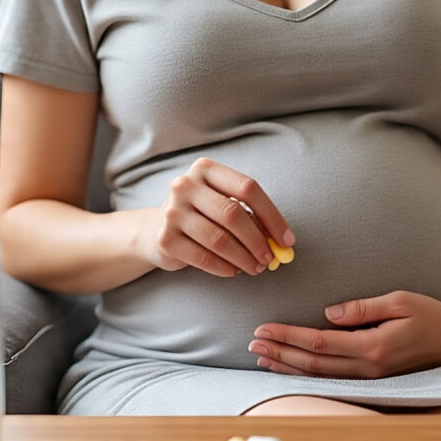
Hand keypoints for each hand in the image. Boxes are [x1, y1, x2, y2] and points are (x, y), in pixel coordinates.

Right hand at [136, 157, 294, 278]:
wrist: (154, 231)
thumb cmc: (200, 215)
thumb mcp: (221, 204)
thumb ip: (249, 216)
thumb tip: (281, 241)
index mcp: (205, 169)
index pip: (247, 188)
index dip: (272, 215)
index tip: (287, 239)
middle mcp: (185, 185)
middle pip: (233, 214)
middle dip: (258, 240)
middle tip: (270, 258)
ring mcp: (172, 211)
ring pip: (219, 239)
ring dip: (243, 258)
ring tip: (255, 268)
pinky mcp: (165, 238)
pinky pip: (203, 258)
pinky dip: (224, 267)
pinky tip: (233, 271)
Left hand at [248, 291, 440, 377]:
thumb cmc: (431, 314)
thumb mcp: (400, 300)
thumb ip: (364, 308)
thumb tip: (329, 313)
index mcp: (373, 346)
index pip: (319, 343)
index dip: (288, 336)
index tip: (264, 328)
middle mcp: (368, 367)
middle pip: (313, 364)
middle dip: (279, 352)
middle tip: (251, 342)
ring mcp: (370, 377)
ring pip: (319, 375)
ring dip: (287, 365)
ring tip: (261, 357)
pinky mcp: (372, 378)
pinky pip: (331, 378)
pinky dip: (306, 373)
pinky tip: (289, 367)